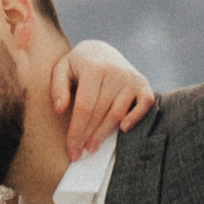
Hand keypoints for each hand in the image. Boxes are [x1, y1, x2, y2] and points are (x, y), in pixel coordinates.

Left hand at [52, 40, 156, 159]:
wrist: (100, 50)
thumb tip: (60, 109)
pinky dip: (137, 117)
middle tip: (79, 153)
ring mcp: (130, 78)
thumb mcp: (62, 69)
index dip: (77, 130)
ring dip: (105, 133)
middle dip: (88, 136)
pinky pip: (145, 103)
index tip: (71, 149)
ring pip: (118, 113)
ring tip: (92, 147)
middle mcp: (114, 72)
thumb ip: (57, 87)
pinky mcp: (142, 83)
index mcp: (93, 68)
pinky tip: (124, 129)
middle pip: (100, 112)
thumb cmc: (78, 66)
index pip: (84, 106)